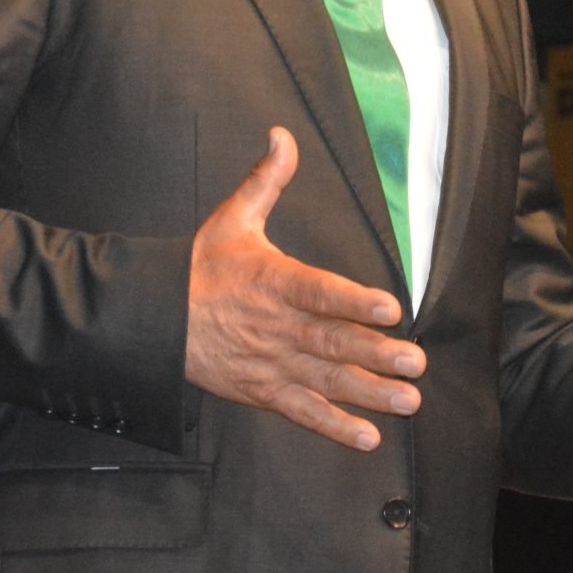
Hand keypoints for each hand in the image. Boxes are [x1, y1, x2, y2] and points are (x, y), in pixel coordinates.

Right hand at [185, 127, 425, 450]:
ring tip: (409, 401)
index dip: (355, 300)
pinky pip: (302, 411)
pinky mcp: (263, 391)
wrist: (156, 319)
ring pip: (327, 380)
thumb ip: (266, 179)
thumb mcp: (232, 217)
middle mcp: (277, 326)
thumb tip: (283, 134)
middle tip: (416, 362)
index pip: (319, 291)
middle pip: (332, 341)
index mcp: (273, 280)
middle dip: (377, 354)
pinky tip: (368, 437)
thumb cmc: (200, 267)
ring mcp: (271, 362)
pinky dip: (334, 426)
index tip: (391, 308)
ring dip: (369, 393)